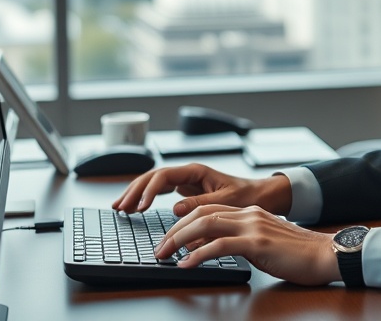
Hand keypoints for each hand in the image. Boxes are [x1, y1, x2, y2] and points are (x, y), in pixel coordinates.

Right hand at [111, 163, 291, 216]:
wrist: (260, 195)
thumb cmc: (247, 195)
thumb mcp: (225, 201)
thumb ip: (201, 203)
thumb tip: (176, 208)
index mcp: (196, 171)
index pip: (164, 176)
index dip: (149, 190)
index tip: (140, 207)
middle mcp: (188, 174)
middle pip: (152, 177)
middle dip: (134, 190)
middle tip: (120, 206)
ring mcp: (185, 181)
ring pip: (153, 183)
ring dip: (136, 193)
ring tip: (120, 207)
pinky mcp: (185, 191)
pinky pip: (160, 192)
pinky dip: (146, 198)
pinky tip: (135, 207)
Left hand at [155, 204, 340, 285]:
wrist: (326, 255)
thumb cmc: (298, 255)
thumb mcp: (264, 244)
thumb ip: (240, 242)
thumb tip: (210, 250)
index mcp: (250, 213)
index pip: (207, 210)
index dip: (184, 223)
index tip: (169, 239)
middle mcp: (249, 214)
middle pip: (200, 214)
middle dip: (174, 230)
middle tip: (159, 248)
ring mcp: (253, 227)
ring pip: (205, 225)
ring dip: (179, 239)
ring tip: (164, 254)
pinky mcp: (257, 243)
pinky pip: (219, 245)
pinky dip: (198, 254)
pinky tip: (186, 264)